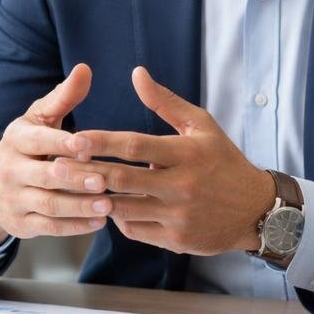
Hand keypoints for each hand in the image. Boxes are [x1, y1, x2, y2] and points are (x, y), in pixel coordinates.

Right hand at [0, 63, 113, 248]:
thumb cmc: (27, 146)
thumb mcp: (38, 119)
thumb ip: (63, 97)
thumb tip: (85, 69)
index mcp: (16, 139)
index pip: (37, 140)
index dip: (60, 143)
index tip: (86, 145)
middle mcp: (11, 169)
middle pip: (44, 176)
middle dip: (74, 179)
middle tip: (104, 180)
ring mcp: (15, 199)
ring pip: (47, 204)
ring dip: (78, 206)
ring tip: (107, 205)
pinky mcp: (21, 224)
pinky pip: (49, 227)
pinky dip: (74, 226)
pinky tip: (99, 222)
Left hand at [77, 67, 276, 255]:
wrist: (257, 210)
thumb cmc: (224, 162)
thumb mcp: (201, 126)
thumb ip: (165, 102)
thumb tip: (136, 73)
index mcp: (187, 153)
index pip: (135, 146)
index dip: (102, 142)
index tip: (75, 138)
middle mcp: (182, 185)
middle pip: (123, 179)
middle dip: (87, 173)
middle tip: (56, 166)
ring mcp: (178, 216)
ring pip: (124, 209)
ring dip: (96, 198)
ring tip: (70, 188)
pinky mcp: (177, 240)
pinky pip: (135, 231)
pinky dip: (117, 219)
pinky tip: (104, 206)